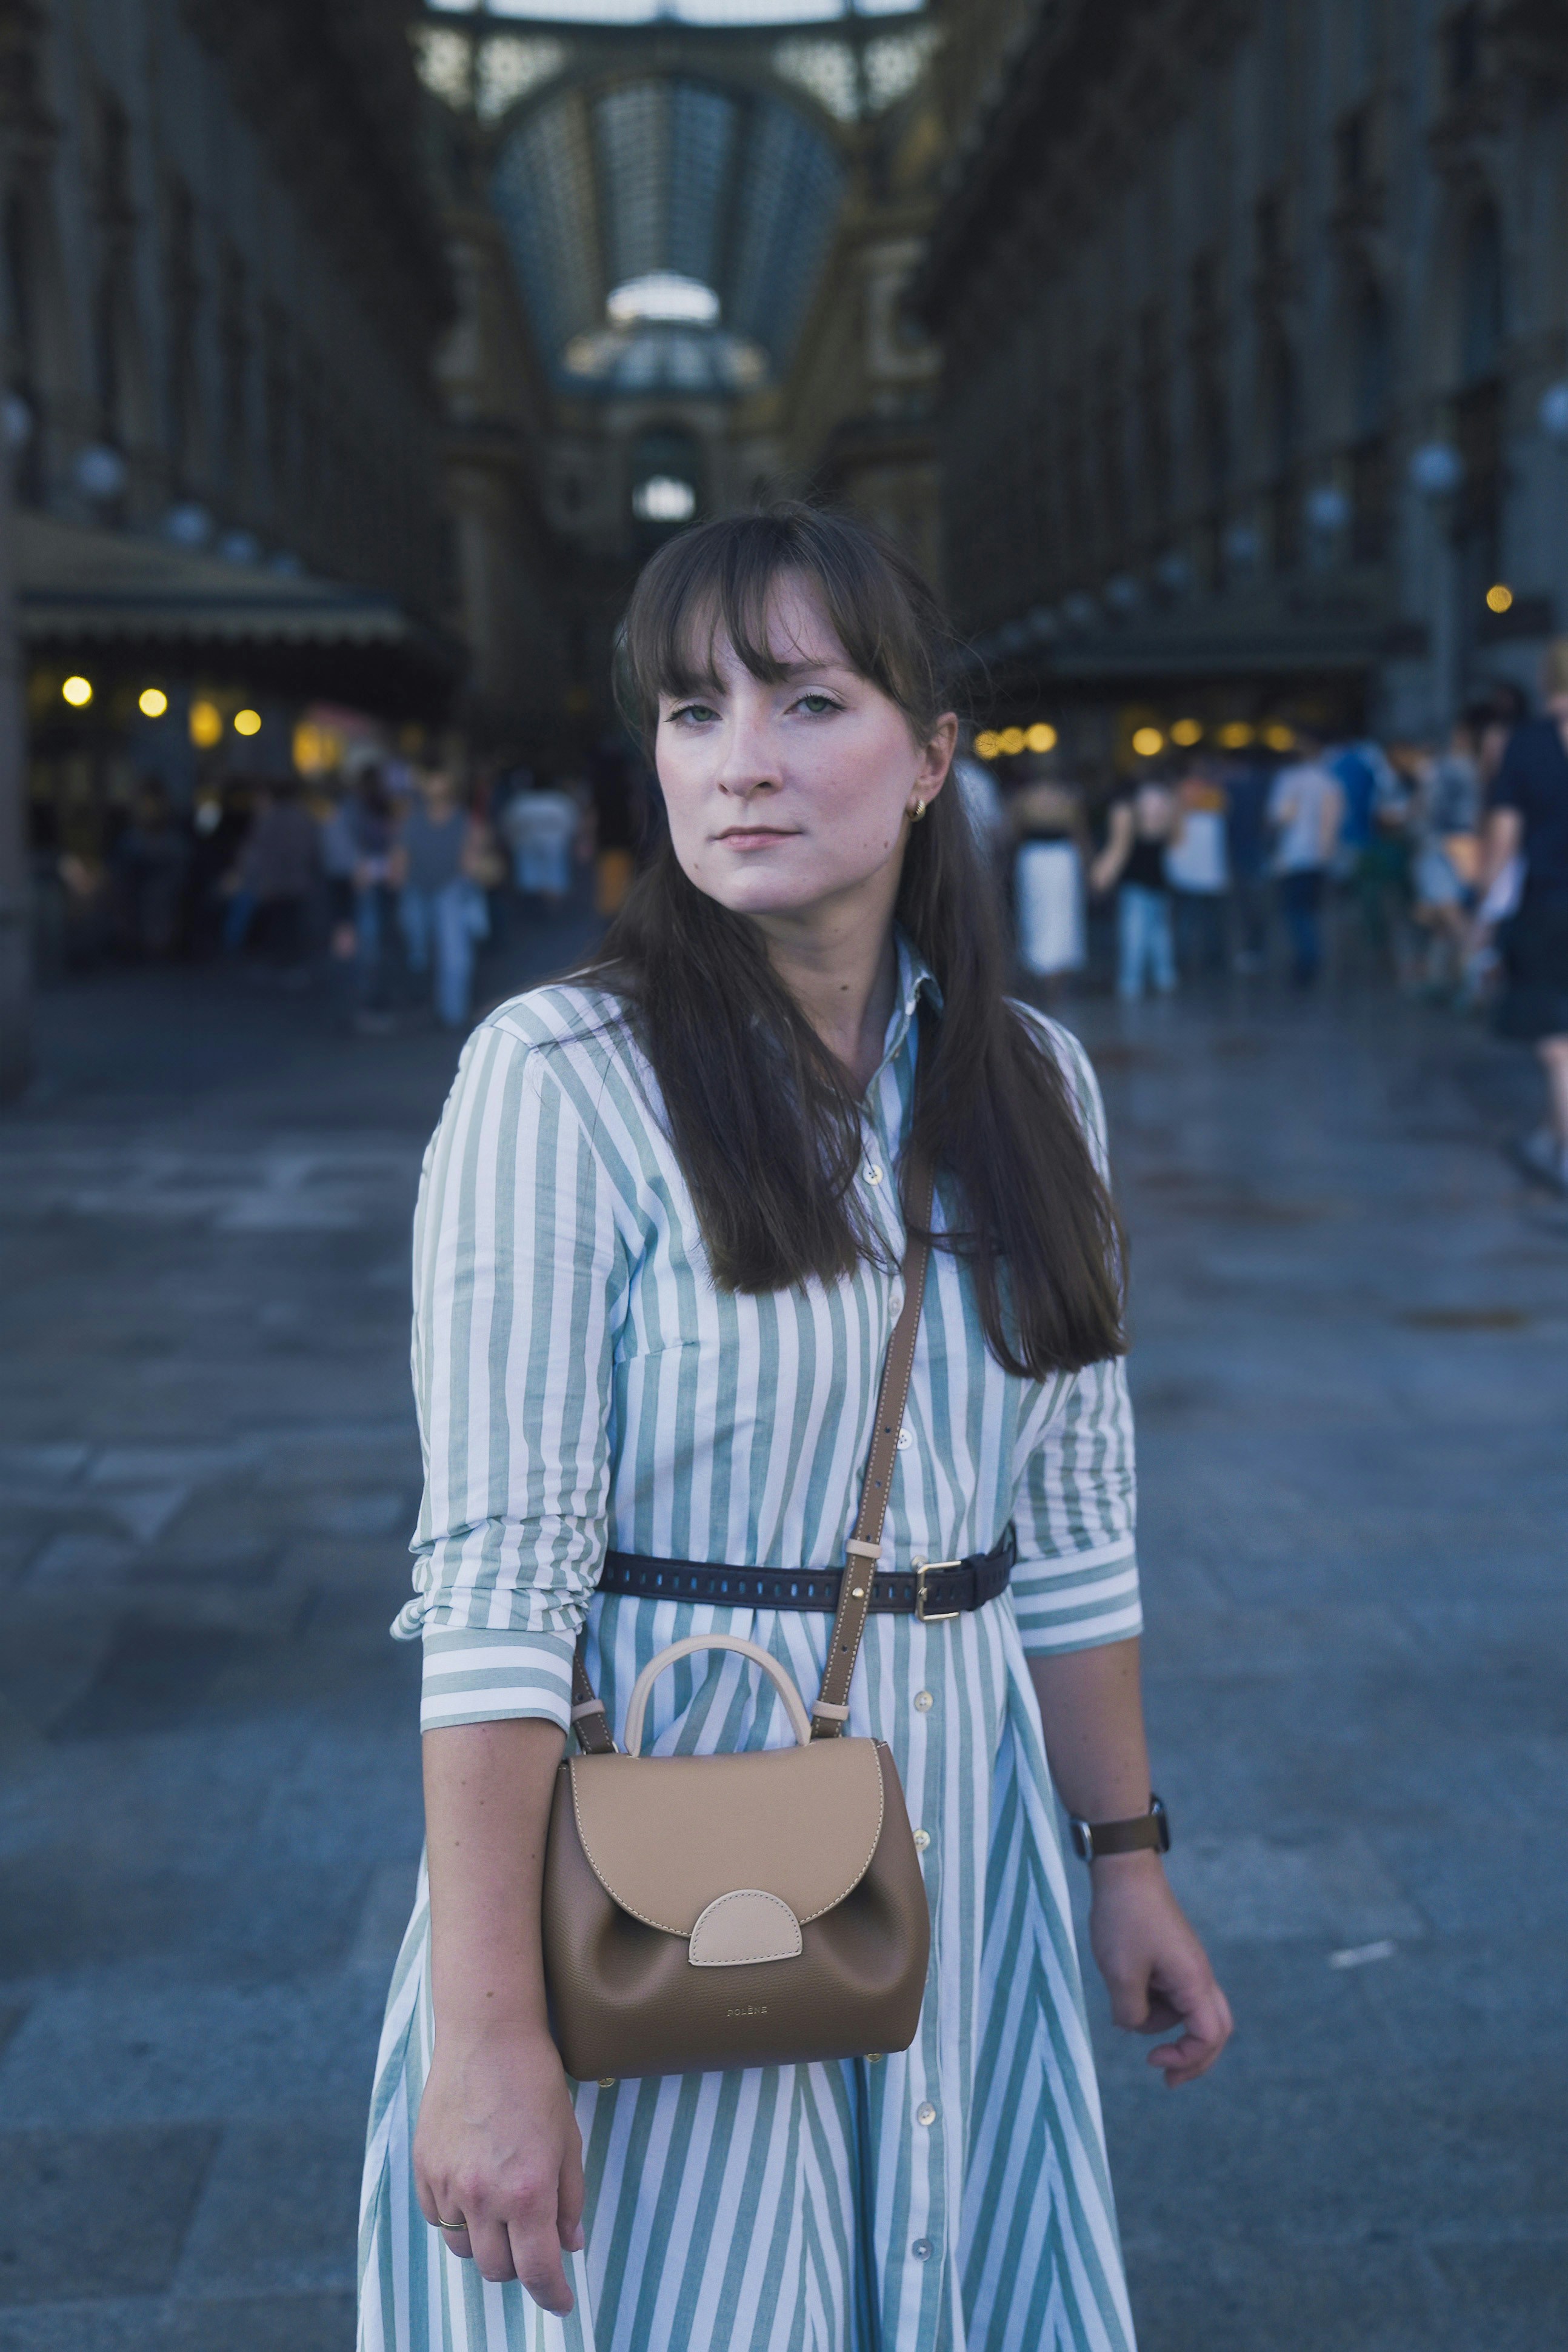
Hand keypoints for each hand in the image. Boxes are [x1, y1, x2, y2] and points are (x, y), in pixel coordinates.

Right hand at [413, 2025, 584, 2311]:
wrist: (487, 2035)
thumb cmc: (536, 2082)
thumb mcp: (568, 2141)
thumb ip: (570, 2200)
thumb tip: (570, 2244)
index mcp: (528, 2191)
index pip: (538, 2271)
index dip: (553, 2295)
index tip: (561, 2301)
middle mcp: (484, 2195)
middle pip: (497, 2269)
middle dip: (520, 2268)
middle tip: (534, 2245)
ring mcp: (448, 2184)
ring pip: (464, 2249)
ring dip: (487, 2245)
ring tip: (503, 2214)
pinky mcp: (425, 2169)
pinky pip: (438, 2219)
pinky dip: (458, 2220)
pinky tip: (475, 2193)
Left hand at [1089, 1851, 1231, 2086]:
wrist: (1124, 1871)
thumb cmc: (1125, 1919)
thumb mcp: (1121, 1975)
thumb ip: (1131, 2014)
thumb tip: (1133, 2026)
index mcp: (1194, 1981)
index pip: (1209, 2037)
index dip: (1186, 2058)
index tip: (1152, 2062)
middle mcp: (1199, 1975)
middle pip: (1215, 2030)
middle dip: (1194, 2058)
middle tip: (1166, 2078)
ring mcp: (1187, 1965)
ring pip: (1186, 2012)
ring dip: (1158, 2022)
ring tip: (1124, 2001)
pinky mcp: (1172, 1957)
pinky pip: (1171, 1993)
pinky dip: (1151, 2002)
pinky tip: (1125, 1988)